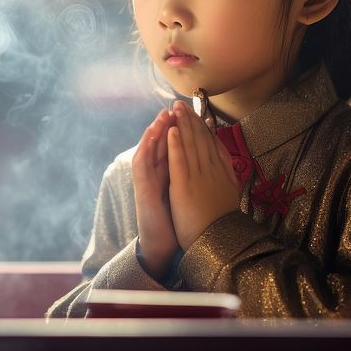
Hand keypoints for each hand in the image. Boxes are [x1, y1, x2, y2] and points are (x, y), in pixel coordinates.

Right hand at [131, 108, 177, 275]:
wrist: (164, 243)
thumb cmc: (178, 219)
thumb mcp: (188, 193)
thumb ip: (192, 176)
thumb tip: (208, 162)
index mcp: (169, 174)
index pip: (175, 146)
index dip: (182, 129)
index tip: (191, 113)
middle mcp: (156, 174)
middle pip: (161, 144)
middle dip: (168, 124)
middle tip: (175, 107)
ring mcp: (147, 180)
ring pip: (149, 150)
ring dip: (154, 131)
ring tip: (162, 115)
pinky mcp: (142, 189)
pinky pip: (142, 165)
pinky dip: (148, 149)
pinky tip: (153, 136)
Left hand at [167, 100, 240, 249]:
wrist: (220, 244)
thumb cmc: (224, 223)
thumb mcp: (231, 194)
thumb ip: (228, 176)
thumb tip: (229, 162)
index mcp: (221, 173)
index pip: (211, 144)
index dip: (203, 127)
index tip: (197, 113)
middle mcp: (212, 171)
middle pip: (201, 140)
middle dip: (191, 120)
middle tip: (182, 103)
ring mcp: (199, 177)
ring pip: (191, 145)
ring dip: (183, 125)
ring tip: (176, 108)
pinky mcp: (185, 186)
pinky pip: (180, 161)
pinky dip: (176, 144)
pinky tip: (172, 130)